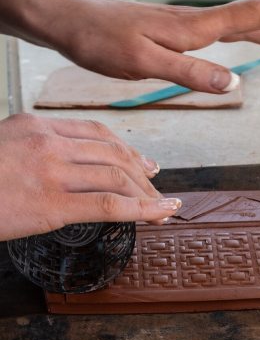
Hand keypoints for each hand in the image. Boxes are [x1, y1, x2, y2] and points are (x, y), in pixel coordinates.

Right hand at [0, 114, 180, 240]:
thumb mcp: (4, 147)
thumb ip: (38, 148)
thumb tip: (72, 165)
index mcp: (35, 125)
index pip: (97, 132)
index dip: (128, 149)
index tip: (144, 164)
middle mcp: (47, 142)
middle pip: (113, 153)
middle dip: (143, 174)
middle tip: (158, 189)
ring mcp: (50, 171)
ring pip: (117, 176)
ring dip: (147, 194)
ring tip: (163, 207)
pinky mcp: (50, 204)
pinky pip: (109, 205)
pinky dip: (143, 210)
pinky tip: (160, 214)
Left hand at [22, 0, 259, 92]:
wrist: (72, 23)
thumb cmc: (102, 41)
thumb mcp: (143, 62)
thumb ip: (189, 72)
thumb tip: (234, 83)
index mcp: (196, 28)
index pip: (256, 16)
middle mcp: (201, 23)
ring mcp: (194, 28)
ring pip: (250, 27)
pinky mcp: (183, 34)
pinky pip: (231, 35)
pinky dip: (255, 37)